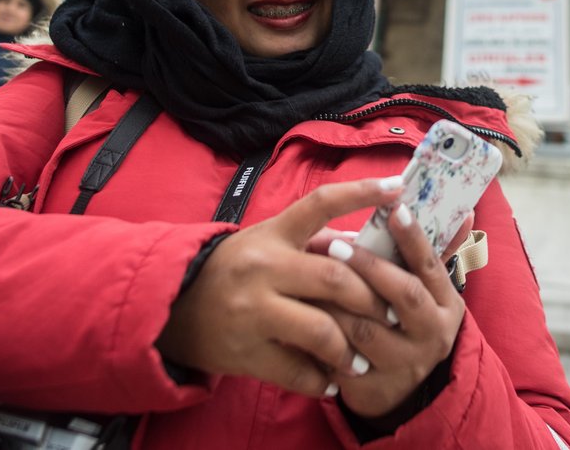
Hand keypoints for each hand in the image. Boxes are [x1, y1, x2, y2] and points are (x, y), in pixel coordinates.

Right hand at [156, 175, 402, 396]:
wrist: (172, 307)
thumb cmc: (232, 269)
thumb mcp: (266, 242)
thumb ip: (312, 241)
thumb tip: (366, 241)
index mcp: (272, 234)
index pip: (321, 203)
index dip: (361, 192)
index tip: (397, 187)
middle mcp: (264, 267)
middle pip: (334, 278)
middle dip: (371, 299)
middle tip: (390, 313)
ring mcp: (253, 311)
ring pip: (321, 331)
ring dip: (350, 349)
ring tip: (363, 360)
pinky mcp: (246, 351)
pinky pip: (297, 371)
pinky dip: (321, 381)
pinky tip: (333, 383)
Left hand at [318, 204, 472, 418]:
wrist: (402, 391)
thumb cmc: (408, 322)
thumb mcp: (427, 291)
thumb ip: (435, 251)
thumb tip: (469, 212)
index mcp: (447, 306)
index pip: (430, 266)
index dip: (413, 237)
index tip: (394, 208)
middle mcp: (432, 336)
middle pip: (402, 295)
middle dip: (367, 266)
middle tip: (333, 242)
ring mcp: (403, 366)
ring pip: (364, 328)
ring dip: (333, 299)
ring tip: (306, 273)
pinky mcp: (373, 388)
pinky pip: (340, 357)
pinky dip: (319, 334)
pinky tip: (300, 313)